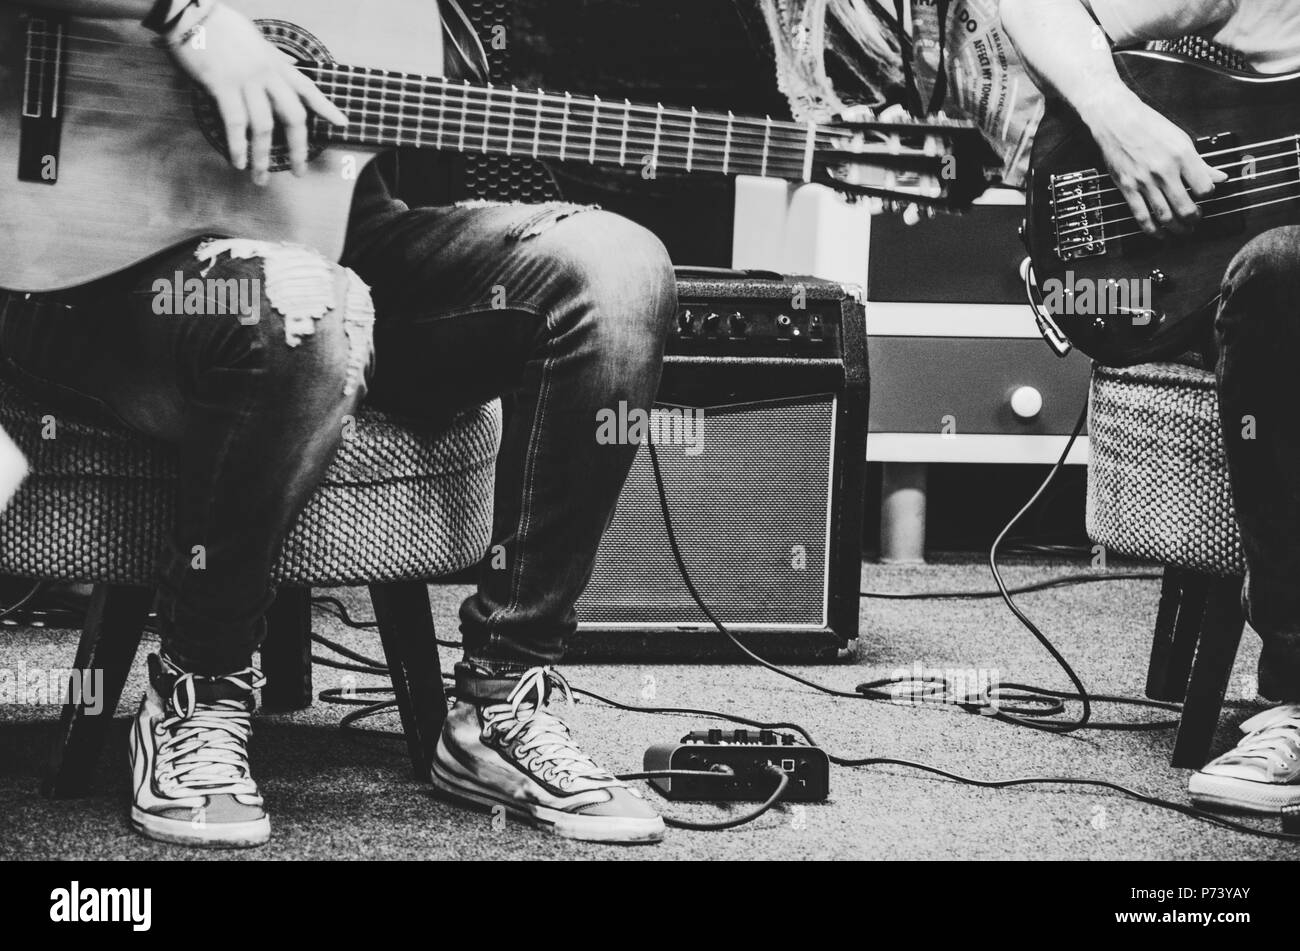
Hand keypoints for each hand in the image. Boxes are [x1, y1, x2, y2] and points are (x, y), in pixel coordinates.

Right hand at [167, 3, 346, 183]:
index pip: (308, 88)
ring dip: (262, 157)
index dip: (326, 107)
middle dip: (298, 148)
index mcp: (277, 63)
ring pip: (263, 127)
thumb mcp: (255, 40)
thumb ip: (270, 59)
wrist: (190, 12)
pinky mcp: (222, 85)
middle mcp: (267, 74)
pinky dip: (238, 146)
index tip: (342, 124)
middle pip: (293, 117)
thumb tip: (280, 68)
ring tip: (260, 178)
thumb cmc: (220, 25)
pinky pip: (235, 123)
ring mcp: (246, 81)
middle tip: (299, 172)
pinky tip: (238, 162)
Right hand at [1082, 85, 1228, 235]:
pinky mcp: (1127, 187)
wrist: (1116, 119)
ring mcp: (1144, 181)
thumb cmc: (1148, 125)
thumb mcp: (1180, 139)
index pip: (1205, 188)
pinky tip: (1160, 234)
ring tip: (1183, 231)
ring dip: (1177, 229)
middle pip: (1186, 208)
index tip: (1205, 196)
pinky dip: (1152, 230)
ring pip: (1165, 216)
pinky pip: (1141, 216)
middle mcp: (1164, 170)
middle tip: (1196, 220)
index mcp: (1182, 155)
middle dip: (1194, 219)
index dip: (1208, 196)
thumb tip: (1220, 178)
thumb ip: (1200, 162)